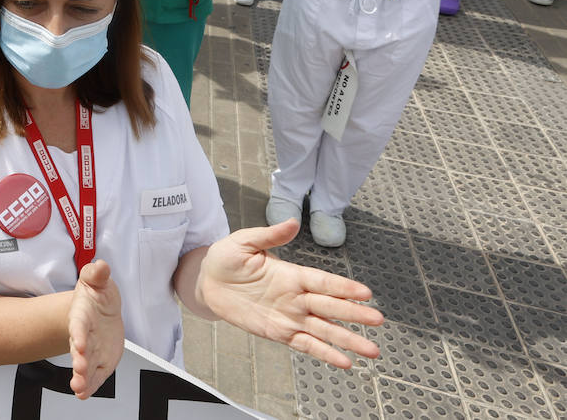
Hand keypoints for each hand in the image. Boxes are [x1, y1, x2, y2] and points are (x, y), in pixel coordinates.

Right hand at [67, 261, 123, 399]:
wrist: (101, 311)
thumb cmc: (97, 296)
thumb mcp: (98, 280)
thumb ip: (97, 274)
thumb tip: (101, 266)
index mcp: (81, 315)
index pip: (79, 325)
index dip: (79, 334)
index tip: (79, 343)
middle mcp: (84, 335)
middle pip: (80, 349)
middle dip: (79, 360)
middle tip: (79, 369)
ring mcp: (92, 351)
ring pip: (85, 366)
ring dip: (82, 377)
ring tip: (78, 387)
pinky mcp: (100, 362)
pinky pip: (94, 376)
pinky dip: (89, 386)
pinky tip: (83, 393)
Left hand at [198, 221, 382, 368]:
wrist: (206, 281)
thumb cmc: (225, 258)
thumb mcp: (244, 242)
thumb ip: (268, 235)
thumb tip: (292, 222)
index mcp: (291, 274)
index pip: (322, 282)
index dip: (343, 288)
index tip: (365, 293)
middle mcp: (295, 297)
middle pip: (330, 307)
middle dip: (354, 314)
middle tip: (379, 320)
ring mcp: (289, 316)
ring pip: (324, 330)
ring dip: (348, 340)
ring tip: (373, 350)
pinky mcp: (279, 332)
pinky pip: (305, 345)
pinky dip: (325, 354)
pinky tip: (345, 362)